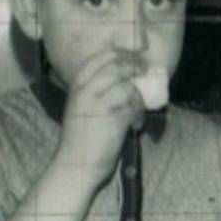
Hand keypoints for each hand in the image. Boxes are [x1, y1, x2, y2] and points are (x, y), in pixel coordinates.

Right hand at [58, 48, 146, 184]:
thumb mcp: (81, 109)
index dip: (121, 53)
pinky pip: (133, 107)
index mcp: (76, 86)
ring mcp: (97, 104)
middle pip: (116, 65)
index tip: (134, 58)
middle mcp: (84, 91)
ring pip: (127, 86)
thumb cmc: (81, 140)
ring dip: (138, 97)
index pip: (100, 57)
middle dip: (135, 66)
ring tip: (137, 112)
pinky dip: (139, 115)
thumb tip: (126, 79)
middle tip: (145, 71)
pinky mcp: (111, 119)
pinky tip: (135, 126)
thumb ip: (96, 92)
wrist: (75, 166)